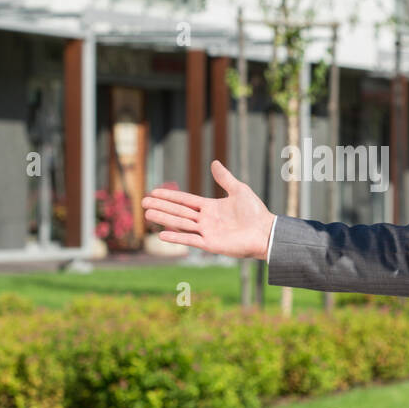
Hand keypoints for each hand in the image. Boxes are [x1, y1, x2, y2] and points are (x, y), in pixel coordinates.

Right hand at [141, 160, 276, 259]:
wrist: (265, 232)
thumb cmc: (255, 212)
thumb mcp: (238, 190)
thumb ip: (224, 178)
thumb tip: (214, 162)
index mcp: (210, 207)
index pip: (185, 200)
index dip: (170, 196)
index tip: (154, 191)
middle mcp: (205, 220)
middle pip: (178, 211)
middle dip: (161, 206)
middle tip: (143, 202)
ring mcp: (206, 232)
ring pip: (180, 224)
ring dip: (164, 218)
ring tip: (147, 214)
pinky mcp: (210, 244)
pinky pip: (190, 240)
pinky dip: (176, 237)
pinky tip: (161, 234)